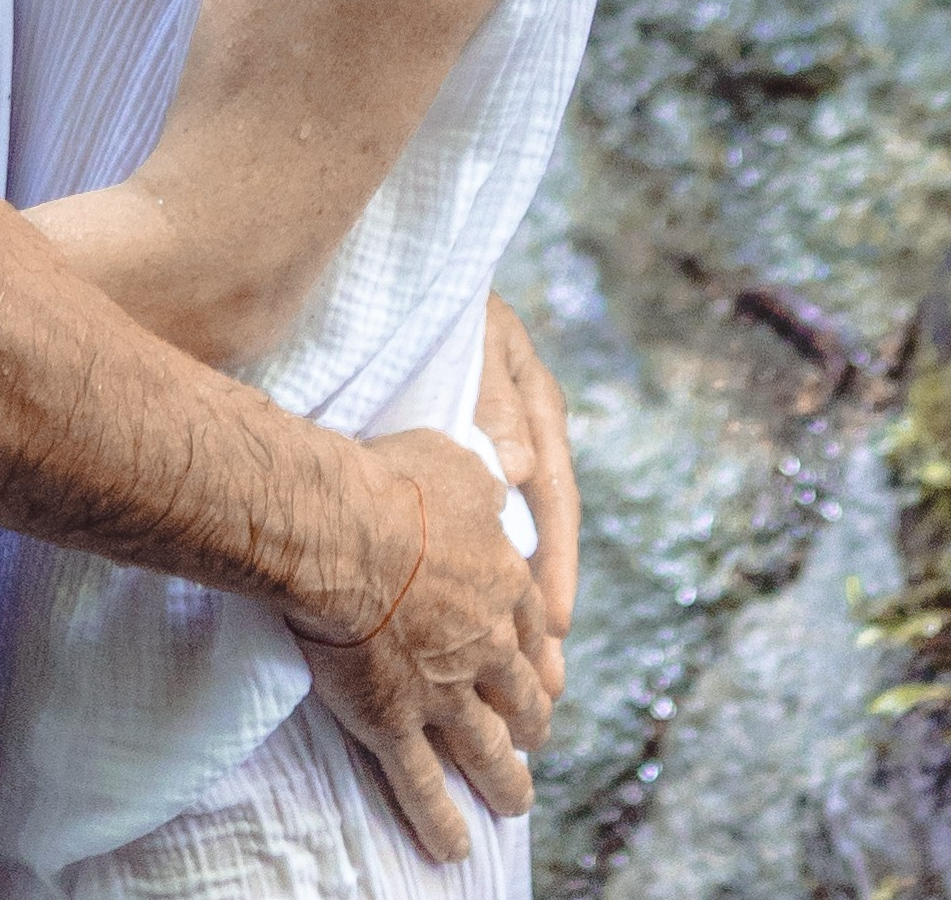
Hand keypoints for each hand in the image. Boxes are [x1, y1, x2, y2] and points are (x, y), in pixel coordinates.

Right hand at [291, 427, 553, 866]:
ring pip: (487, 751)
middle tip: (536, 736)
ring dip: (506, 782)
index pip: (534, 627)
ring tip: (516, 802)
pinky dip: (441, 821)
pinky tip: (454, 848)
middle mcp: (486, 645)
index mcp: (503, 583)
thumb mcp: (460, 460)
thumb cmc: (395, 483)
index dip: (540, 653)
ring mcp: (445, 692)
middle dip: (532, 720)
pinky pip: (423, 786)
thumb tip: (516, 466)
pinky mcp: (396, 724)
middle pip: (521, 695)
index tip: (546, 671)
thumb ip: (491, 472)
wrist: (343, 531)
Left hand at [476, 293, 578, 694]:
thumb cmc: (439, 301)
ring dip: (520, 604)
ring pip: (513, 536)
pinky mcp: (464, 455)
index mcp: (534, 403)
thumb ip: (496, 400)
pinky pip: (483, 522)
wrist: (395, 270)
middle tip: (548, 679)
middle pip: (541, 533)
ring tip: (528, 673)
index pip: (553, 496)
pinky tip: (484, 619)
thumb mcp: (478, 339)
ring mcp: (496, 444)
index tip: (553, 623)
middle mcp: (523, 431)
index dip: (555, 563)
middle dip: (544, 607)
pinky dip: (489, 572)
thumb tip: (517, 472)